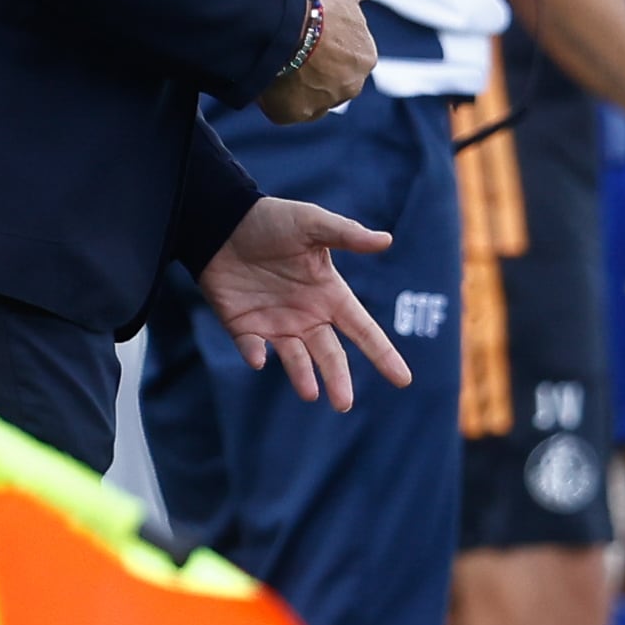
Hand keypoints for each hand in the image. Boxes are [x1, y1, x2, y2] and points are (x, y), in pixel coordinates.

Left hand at [200, 197, 410, 407]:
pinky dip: (255, 355)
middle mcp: (307, 316)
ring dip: (302, 376)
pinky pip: (252, 348)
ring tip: (310, 392)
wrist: (221, 222)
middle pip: (330, 355)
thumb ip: (346, 235)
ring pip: (295, 359)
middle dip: (338, 379)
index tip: (403, 379)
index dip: (383, 354)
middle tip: (344, 404)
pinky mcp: (244, 327)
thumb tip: (386, 240)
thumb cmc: (272, 220)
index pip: (363, 330)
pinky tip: (258, 357)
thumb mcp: (312, 223)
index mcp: (329, 295)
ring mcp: (276, 324)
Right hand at [259, 0, 385, 122]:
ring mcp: (321, 103)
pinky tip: (270, 77)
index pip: (347, 54)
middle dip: (316, 67)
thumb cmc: (316, 6)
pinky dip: (278, 98)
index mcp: (365, 58)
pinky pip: (285, 109)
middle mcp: (350, 86)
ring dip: (298, 83)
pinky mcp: (293, 113)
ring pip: (309, 96)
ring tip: (280, 60)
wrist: (280, 26)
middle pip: (330, 79)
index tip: (312, 30)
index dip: (328, 42)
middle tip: (294, 45)